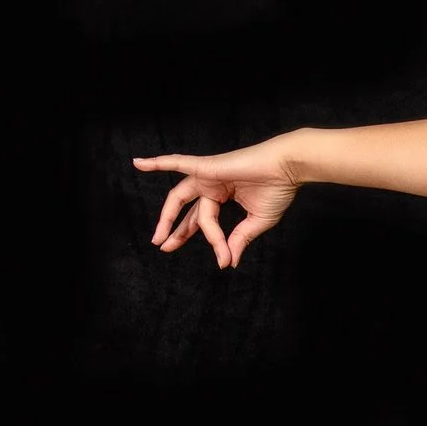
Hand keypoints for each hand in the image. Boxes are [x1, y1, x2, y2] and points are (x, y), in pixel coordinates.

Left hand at [133, 140, 303, 269]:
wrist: (288, 169)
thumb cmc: (277, 189)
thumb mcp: (256, 222)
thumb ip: (239, 239)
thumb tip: (229, 261)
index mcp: (223, 196)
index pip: (207, 221)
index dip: (214, 242)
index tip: (223, 260)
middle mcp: (211, 185)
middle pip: (187, 211)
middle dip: (176, 230)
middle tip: (165, 248)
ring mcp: (206, 175)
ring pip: (180, 197)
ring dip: (166, 217)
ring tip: (158, 237)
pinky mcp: (206, 166)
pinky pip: (178, 163)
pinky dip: (159, 163)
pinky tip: (139, 164)